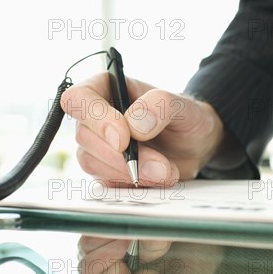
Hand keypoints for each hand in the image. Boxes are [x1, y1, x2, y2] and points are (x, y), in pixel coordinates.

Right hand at [61, 73, 224, 186]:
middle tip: (161, 164)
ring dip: (130, 172)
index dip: (96, 119)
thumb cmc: (184, 119)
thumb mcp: (183, 106)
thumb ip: (160, 105)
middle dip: (122, 156)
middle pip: (85, 136)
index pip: (79, 98)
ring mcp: (97, 146)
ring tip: (166, 172)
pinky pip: (105, 182)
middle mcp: (95, 117)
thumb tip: (134, 123)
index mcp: (106, 88)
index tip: (123, 140)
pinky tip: (156, 180)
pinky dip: (132, 185)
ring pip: (91, 163)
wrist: (193, 147)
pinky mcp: (105, 172)